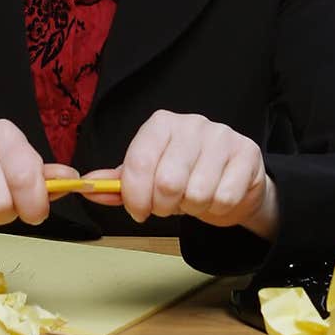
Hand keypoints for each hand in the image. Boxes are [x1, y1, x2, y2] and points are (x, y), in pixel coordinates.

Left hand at [80, 109, 279, 239]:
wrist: (232, 180)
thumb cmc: (184, 176)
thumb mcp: (148, 176)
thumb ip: (118, 183)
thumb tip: (87, 187)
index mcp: (161, 124)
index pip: (139, 162)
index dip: (134, 196)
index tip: (138, 211)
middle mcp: (192, 123)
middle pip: (167, 182)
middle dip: (164, 206)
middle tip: (168, 206)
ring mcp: (222, 136)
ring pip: (197, 193)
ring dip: (192, 208)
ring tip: (194, 199)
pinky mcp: (248, 153)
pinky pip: (224, 198)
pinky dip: (217, 208)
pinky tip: (216, 197)